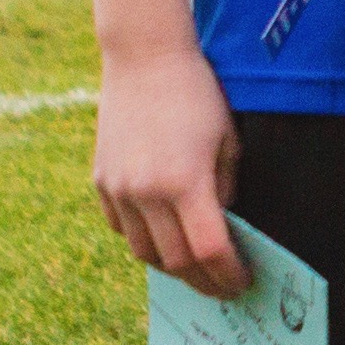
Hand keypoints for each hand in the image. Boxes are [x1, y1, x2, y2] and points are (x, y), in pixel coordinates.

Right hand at [93, 45, 247, 294]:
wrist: (144, 57)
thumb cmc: (197, 95)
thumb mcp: (228, 141)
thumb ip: (226, 191)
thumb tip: (225, 231)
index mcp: (185, 182)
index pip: (210, 251)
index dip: (229, 274)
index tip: (243, 281)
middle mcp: (146, 192)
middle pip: (177, 261)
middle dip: (204, 281)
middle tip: (223, 286)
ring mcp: (118, 189)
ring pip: (144, 253)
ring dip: (172, 267)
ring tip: (194, 268)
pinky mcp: (101, 181)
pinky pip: (121, 229)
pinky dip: (144, 242)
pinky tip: (163, 238)